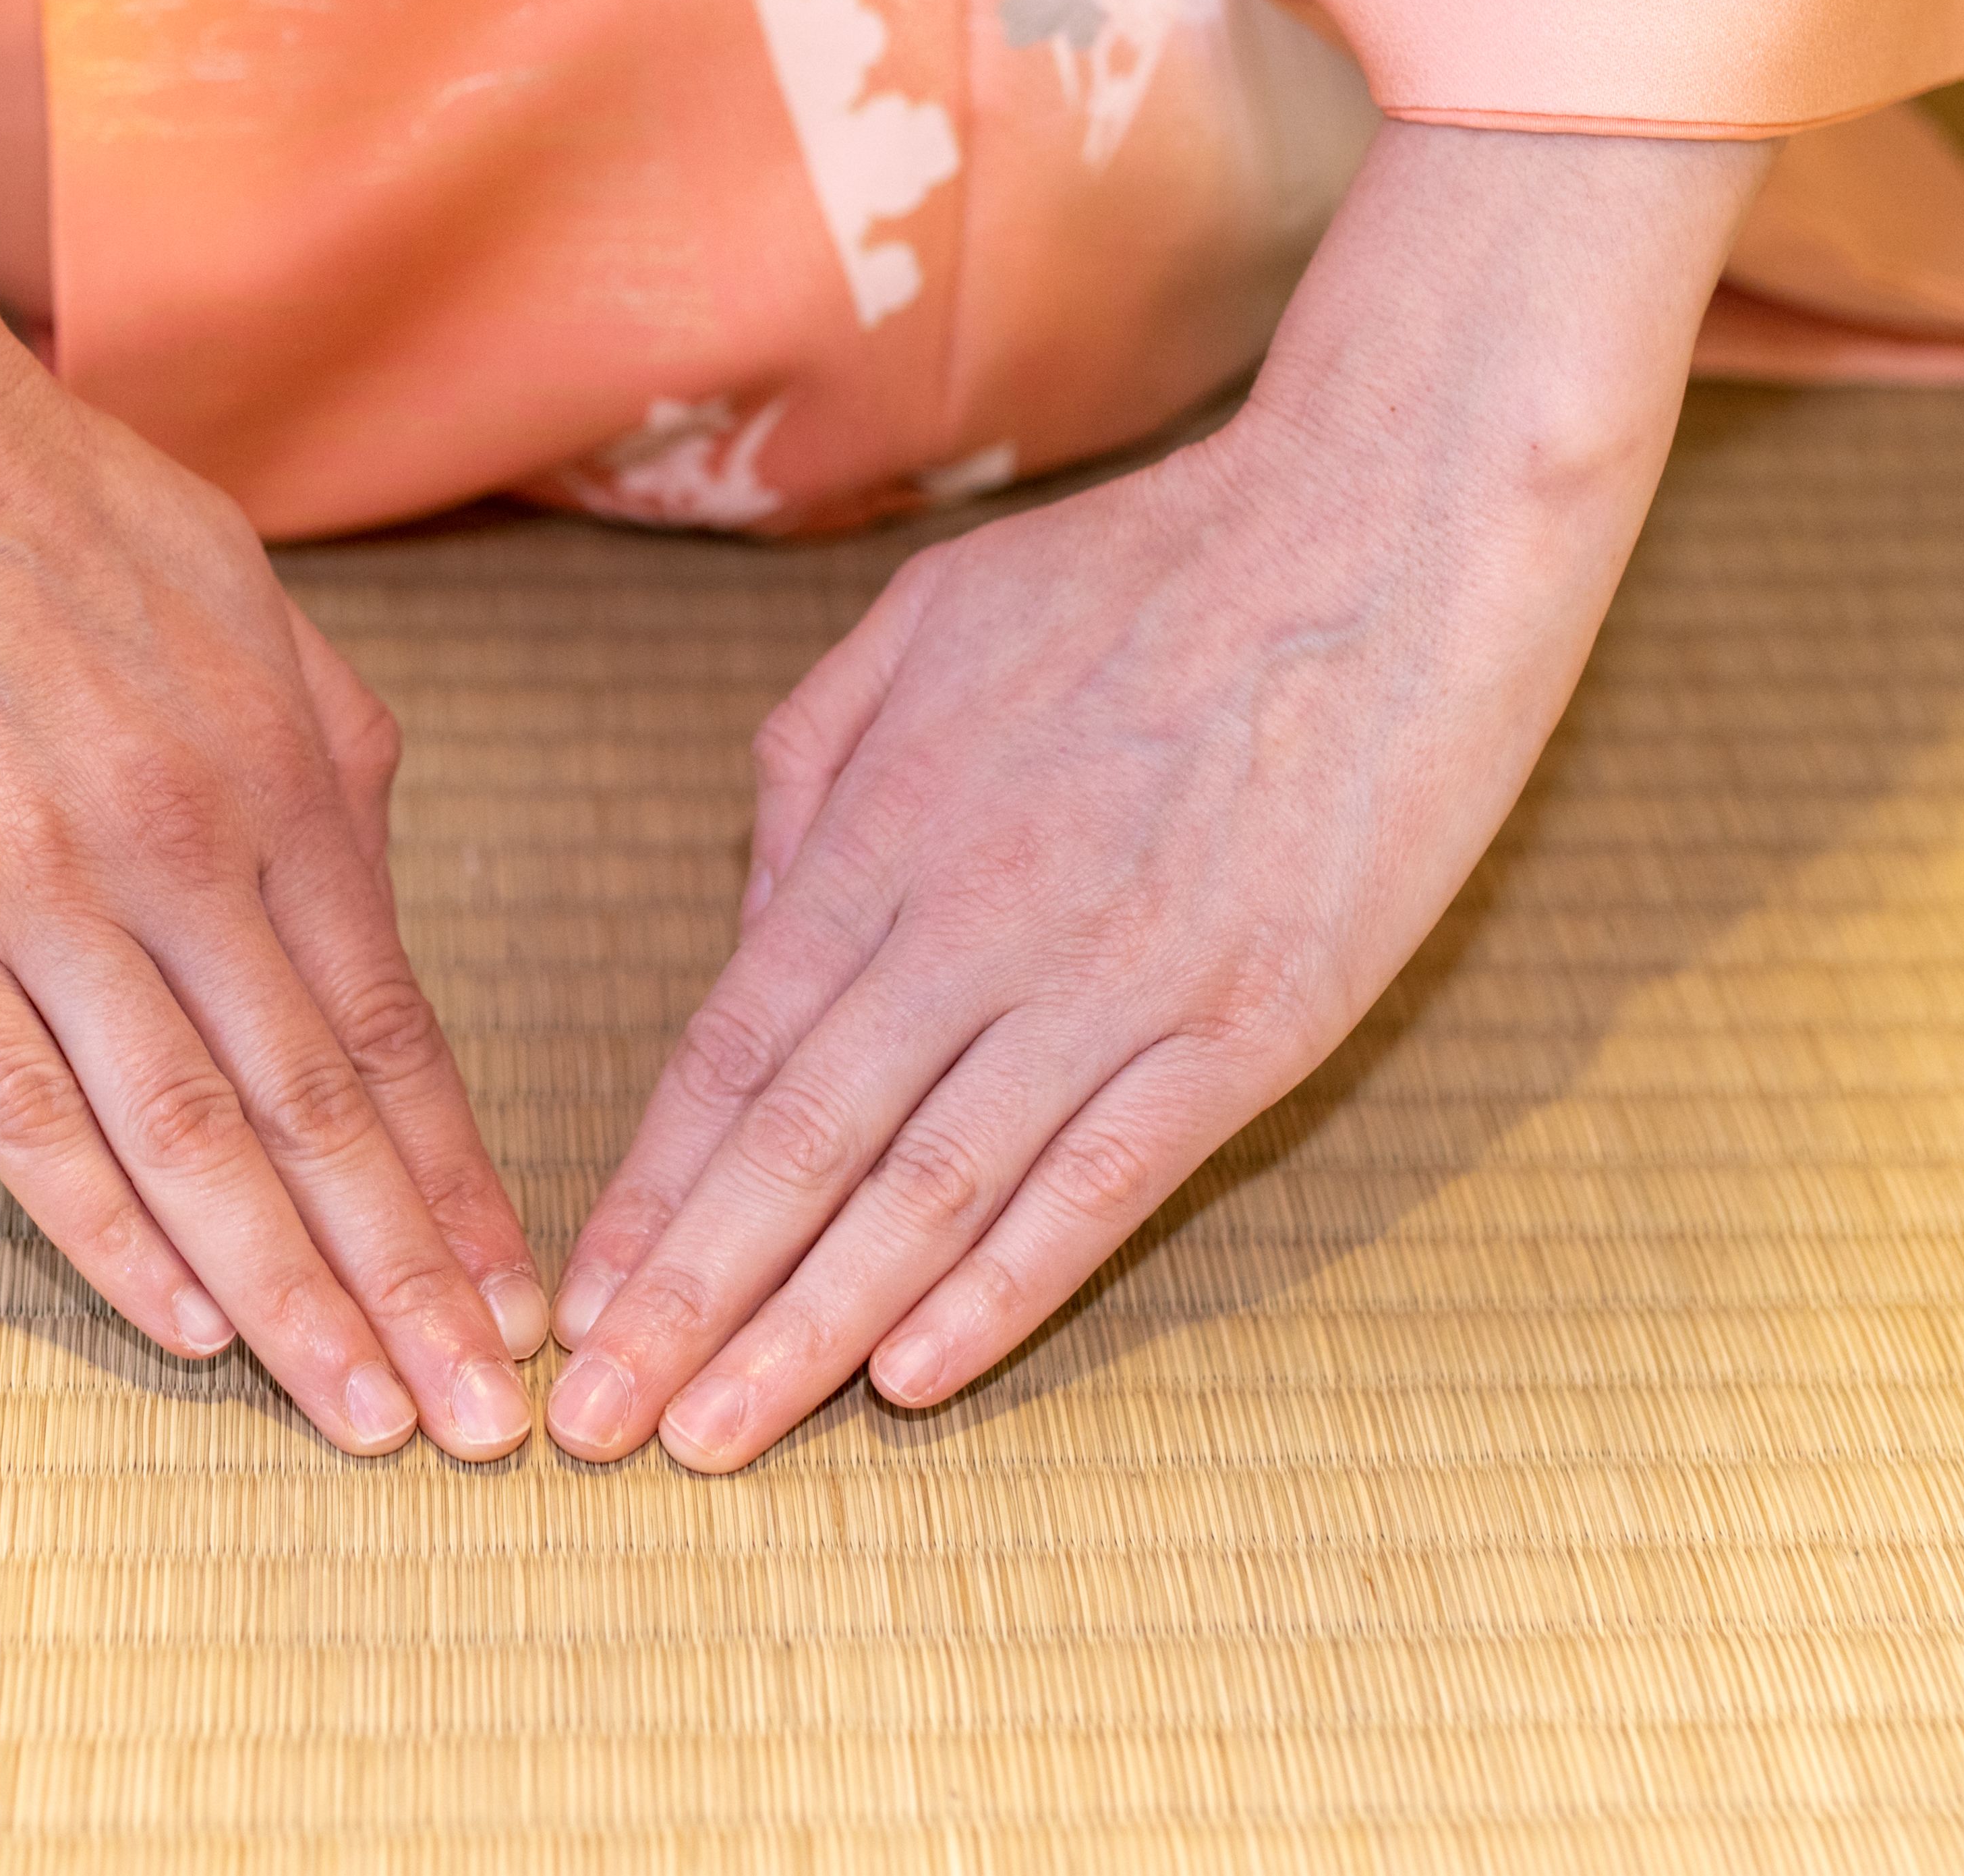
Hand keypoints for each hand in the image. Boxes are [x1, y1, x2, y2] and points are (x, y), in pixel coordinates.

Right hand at [0, 311, 545, 1458]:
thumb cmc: (32, 487)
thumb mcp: (234, 588)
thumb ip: (318, 739)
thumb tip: (368, 859)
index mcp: (281, 765)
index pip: (397, 1025)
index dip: (462, 1178)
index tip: (524, 1297)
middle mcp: (186, 841)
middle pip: (325, 1109)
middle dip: (416, 1282)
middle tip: (489, 1426)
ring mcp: (39, 886)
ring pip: (198, 1136)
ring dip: (295, 1297)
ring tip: (374, 1416)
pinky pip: (26, 1110)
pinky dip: (115, 1232)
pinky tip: (192, 1325)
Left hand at [543, 120, 1775, 1468]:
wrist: (1388, 528)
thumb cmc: (1152, 565)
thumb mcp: (927, 622)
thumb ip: (815, 768)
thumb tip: (753, 914)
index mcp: (894, 821)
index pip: (735, 1044)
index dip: (653, 1184)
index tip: (575, 1295)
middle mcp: (981, 921)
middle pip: (801, 1146)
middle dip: (684, 1297)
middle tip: (592, 1420)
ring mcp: (1116, 984)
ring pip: (929, 1194)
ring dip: (808, 1329)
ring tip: (713, 1435)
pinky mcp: (1248, 1028)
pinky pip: (1100, 1186)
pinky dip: (1002, 1291)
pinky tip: (913, 1376)